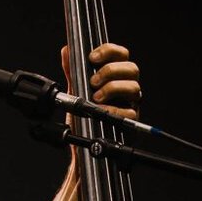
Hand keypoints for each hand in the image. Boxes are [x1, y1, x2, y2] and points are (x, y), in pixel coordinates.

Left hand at [50, 43, 143, 200]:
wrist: (81, 149)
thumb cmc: (81, 121)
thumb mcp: (74, 91)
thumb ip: (72, 70)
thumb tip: (67, 50)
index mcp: (114, 78)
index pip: (121, 55)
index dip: (110, 51)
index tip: (92, 58)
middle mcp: (125, 91)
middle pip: (132, 69)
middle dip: (110, 72)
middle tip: (93, 82)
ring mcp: (129, 106)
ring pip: (134, 87)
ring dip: (112, 89)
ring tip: (96, 98)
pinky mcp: (130, 123)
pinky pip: (130, 112)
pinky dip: (114, 109)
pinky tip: (102, 112)